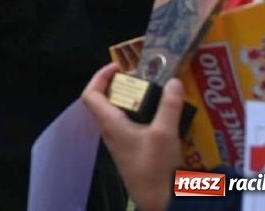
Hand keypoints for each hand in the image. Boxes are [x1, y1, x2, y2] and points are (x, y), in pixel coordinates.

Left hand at [81, 63, 184, 210]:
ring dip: (136, 101)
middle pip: (107, 102)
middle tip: (144, 77)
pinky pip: (134, 127)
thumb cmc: (155, 168)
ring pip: (122, 115)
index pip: (90, 95)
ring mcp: (122, 143)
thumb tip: (174, 81)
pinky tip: (165, 117)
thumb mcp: (165, 133)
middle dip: (123, 86)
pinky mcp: (135, 152)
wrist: (160, 203)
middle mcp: (112, 132)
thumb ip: (169, 106)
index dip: (99, 77)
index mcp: (110, 124)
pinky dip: (145, 116)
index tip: (119, 67)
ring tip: (157, 93)